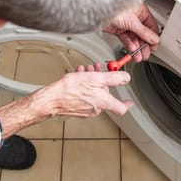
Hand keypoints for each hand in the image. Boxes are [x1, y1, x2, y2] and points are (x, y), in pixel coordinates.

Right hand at [0, 63, 131, 136]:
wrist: (51, 99)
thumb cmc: (69, 90)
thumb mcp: (95, 78)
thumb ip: (113, 78)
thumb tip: (125, 78)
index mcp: (104, 102)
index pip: (121, 108)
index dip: (127, 103)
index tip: (129, 100)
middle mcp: (96, 108)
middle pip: (105, 94)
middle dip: (102, 80)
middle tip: (97, 70)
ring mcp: (86, 110)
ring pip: (94, 93)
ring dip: (92, 80)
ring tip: (85, 71)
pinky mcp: (77, 108)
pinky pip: (85, 96)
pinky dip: (84, 86)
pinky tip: (78, 76)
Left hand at [102, 3, 159, 61]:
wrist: (97, 11)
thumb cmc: (114, 8)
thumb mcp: (133, 21)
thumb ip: (144, 32)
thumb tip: (154, 39)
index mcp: (141, 11)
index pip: (151, 26)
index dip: (153, 37)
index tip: (154, 46)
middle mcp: (134, 17)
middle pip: (143, 34)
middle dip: (144, 45)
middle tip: (146, 54)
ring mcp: (126, 23)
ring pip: (134, 38)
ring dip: (137, 48)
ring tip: (138, 56)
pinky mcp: (118, 29)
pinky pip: (126, 38)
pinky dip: (129, 45)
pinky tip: (132, 50)